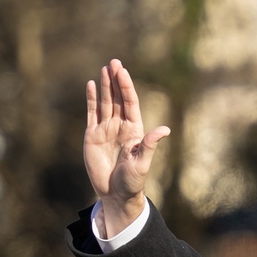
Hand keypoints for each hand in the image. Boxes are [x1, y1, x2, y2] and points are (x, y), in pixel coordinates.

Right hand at [84, 59, 169, 236]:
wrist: (115, 195)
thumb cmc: (132, 182)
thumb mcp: (142, 164)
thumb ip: (150, 145)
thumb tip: (165, 129)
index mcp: (134, 131)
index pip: (130, 103)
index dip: (126, 87)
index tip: (122, 71)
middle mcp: (120, 127)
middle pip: (118, 98)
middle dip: (116, 80)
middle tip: (114, 62)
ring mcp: (106, 130)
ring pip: (105, 103)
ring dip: (105, 86)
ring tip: (104, 69)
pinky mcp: (92, 136)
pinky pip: (92, 113)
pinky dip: (91, 99)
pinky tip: (91, 85)